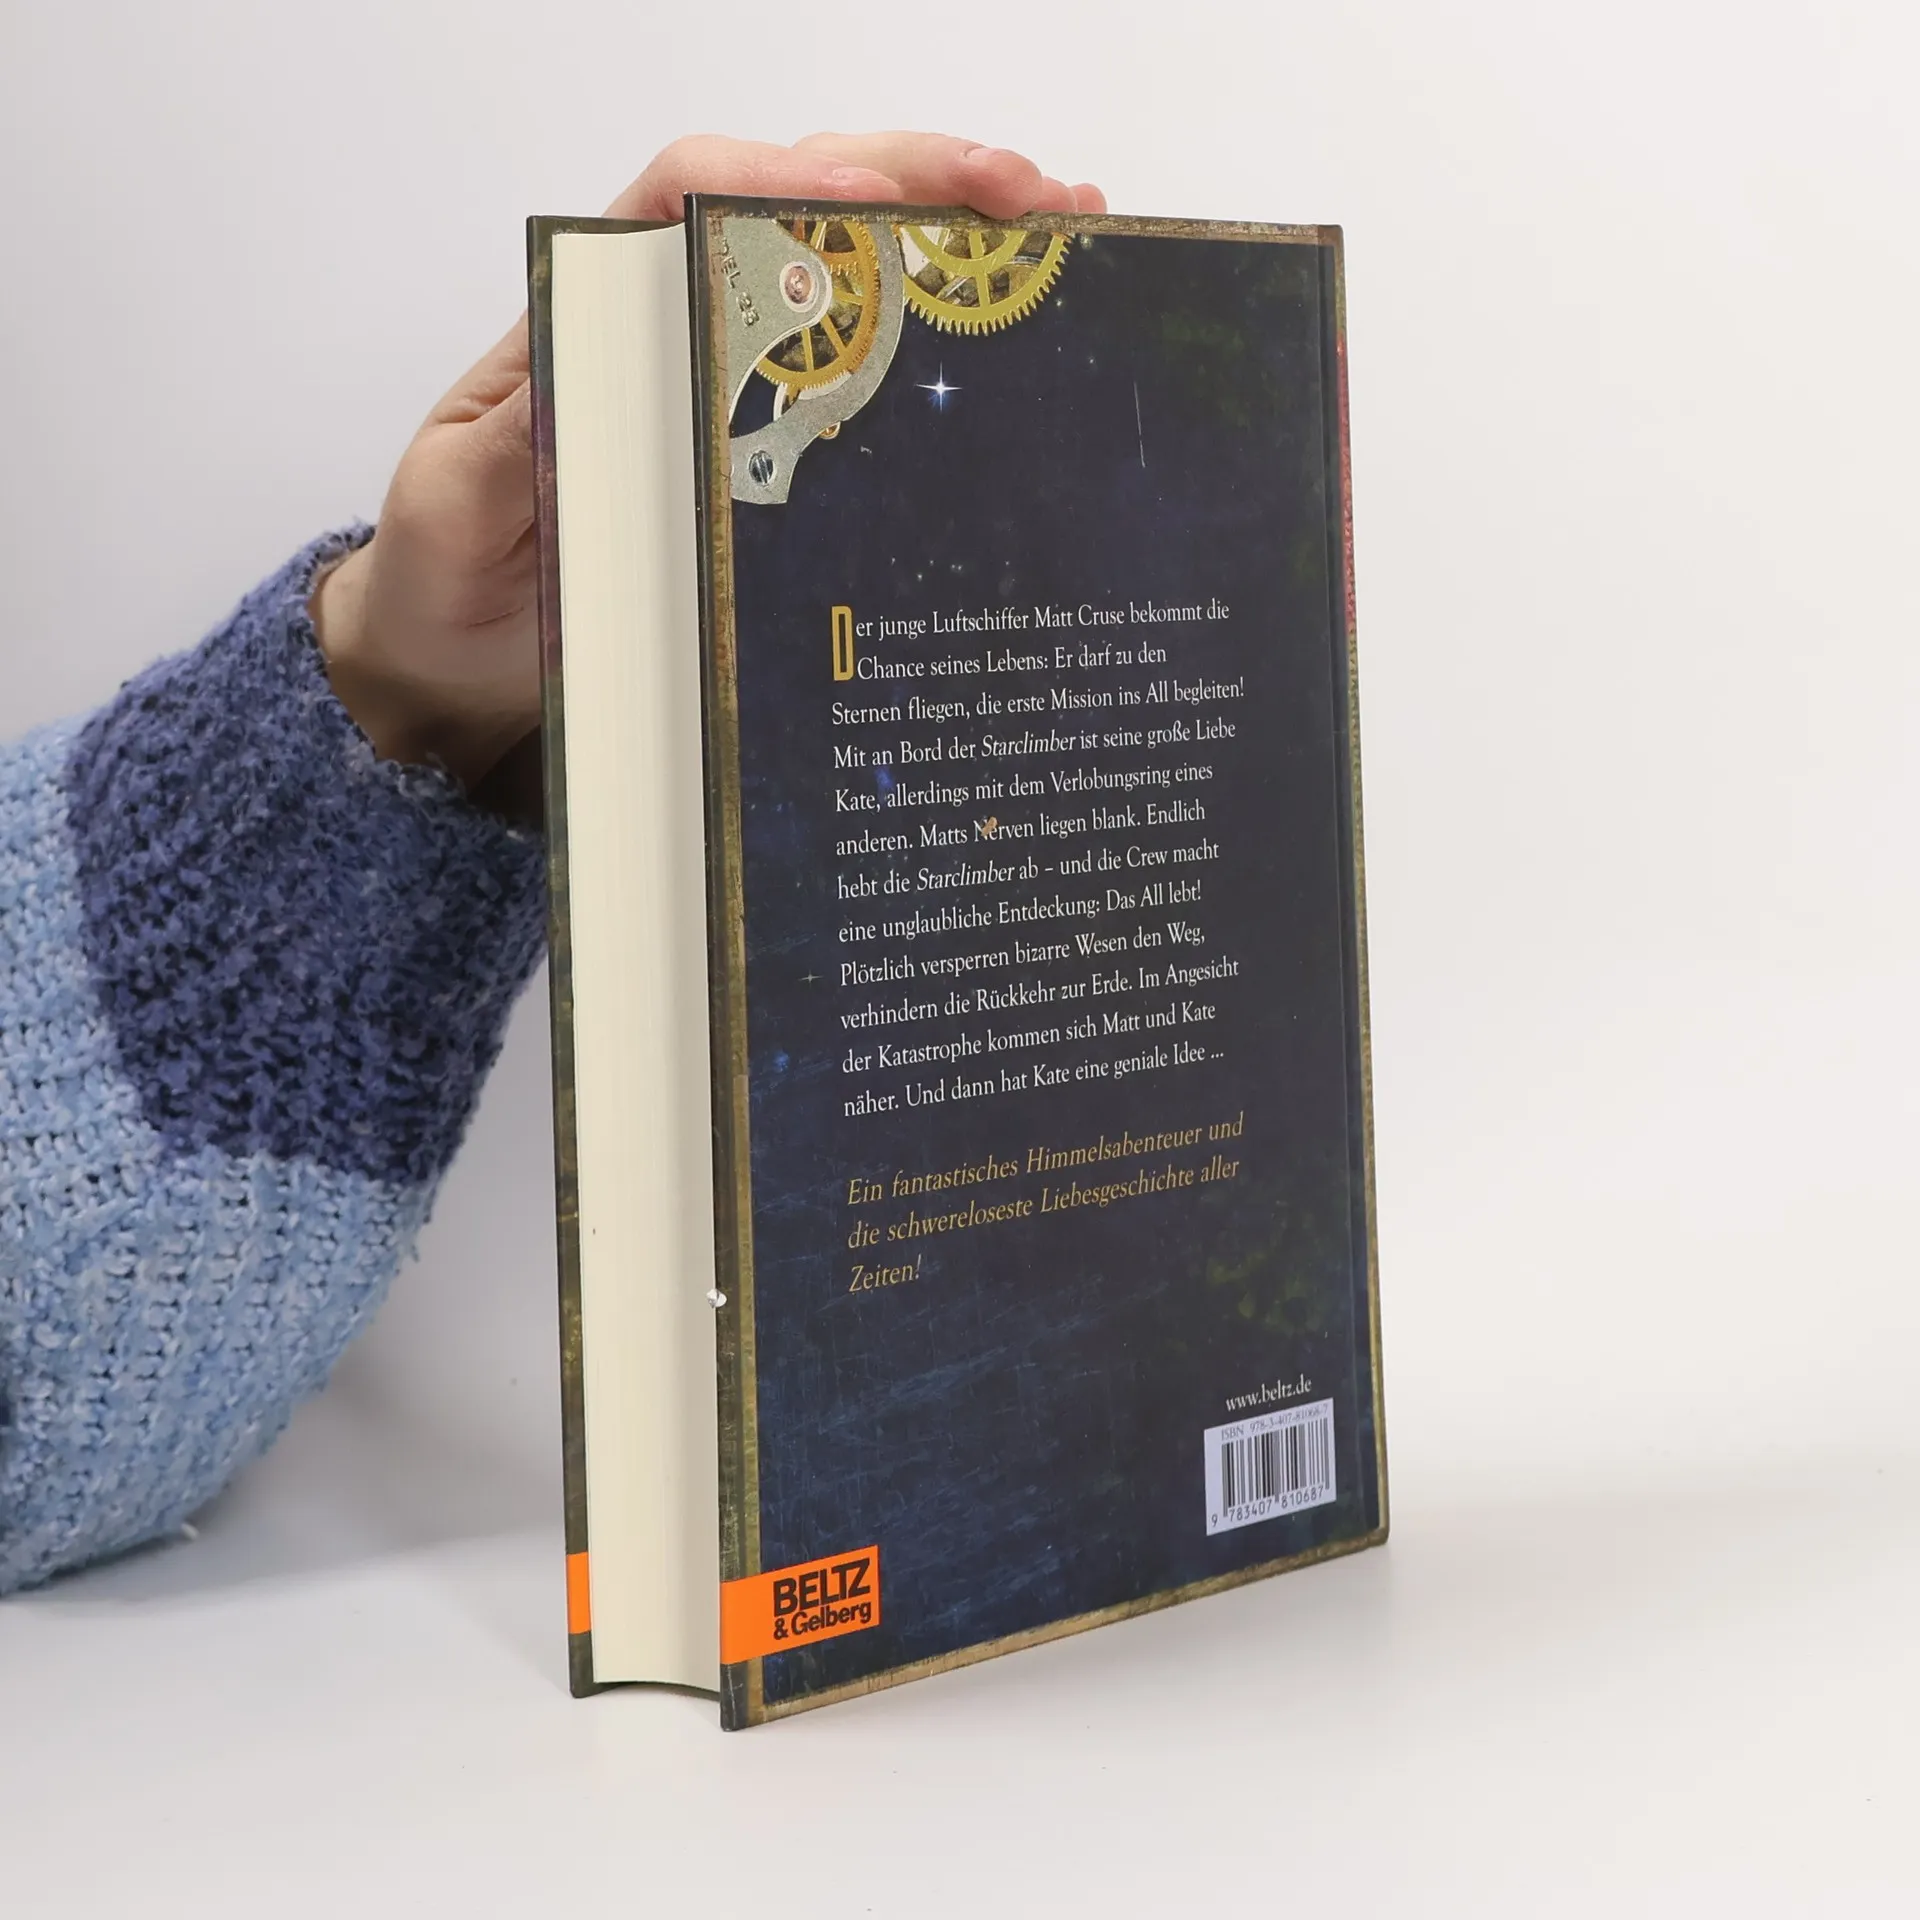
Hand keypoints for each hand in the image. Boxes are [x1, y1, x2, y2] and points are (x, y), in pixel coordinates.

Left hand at [314, 133, 1106, 790]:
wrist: (447, 666)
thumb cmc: (442, 581)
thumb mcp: (456, 505)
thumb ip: (514, 435)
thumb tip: (597, 374)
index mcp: (594, 320)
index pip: (688, 195)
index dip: (787, 179)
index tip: (878, 202)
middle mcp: (672, 330)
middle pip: (797, 203)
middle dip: (921, 179)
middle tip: (1034, 196)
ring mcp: (727, 389)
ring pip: (846, 270)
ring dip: (956, 238)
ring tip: (1063, 232)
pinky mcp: (765, 455)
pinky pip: (857, 373)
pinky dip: (940, 336)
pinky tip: (1014, 329)